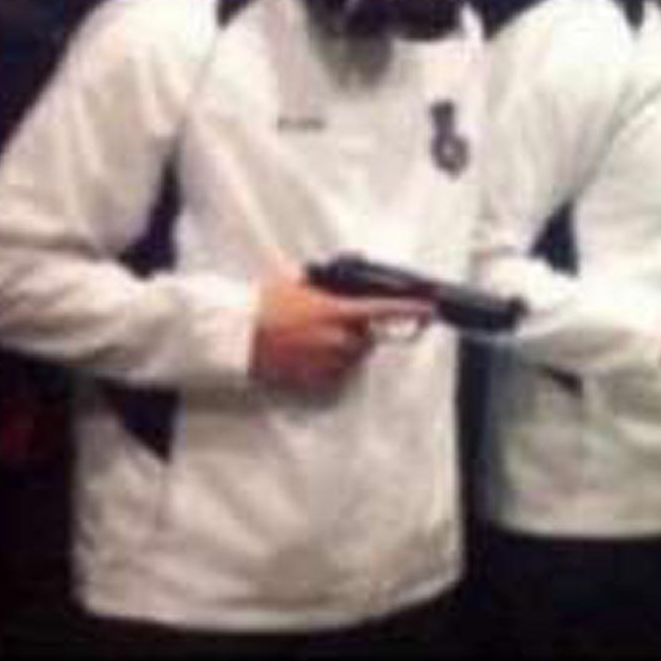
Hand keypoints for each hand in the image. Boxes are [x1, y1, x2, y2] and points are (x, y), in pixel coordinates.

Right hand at [250, 275, 415, 393]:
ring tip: (311, 340)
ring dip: (342, 351)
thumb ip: (324, 284)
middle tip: (332, 323)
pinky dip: (327, 367)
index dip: (409, 309)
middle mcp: (337, 339)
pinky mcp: (313, 381)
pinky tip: (305, 355)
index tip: (428, 309)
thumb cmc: (261, 305)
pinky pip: (333, 375)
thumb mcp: (297, 284)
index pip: (383, 309)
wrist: (232, 335)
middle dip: (357, 332)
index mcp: (336, 311)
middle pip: (366, 338)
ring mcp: (326, 362)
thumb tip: (336, 278)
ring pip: (351, 358)